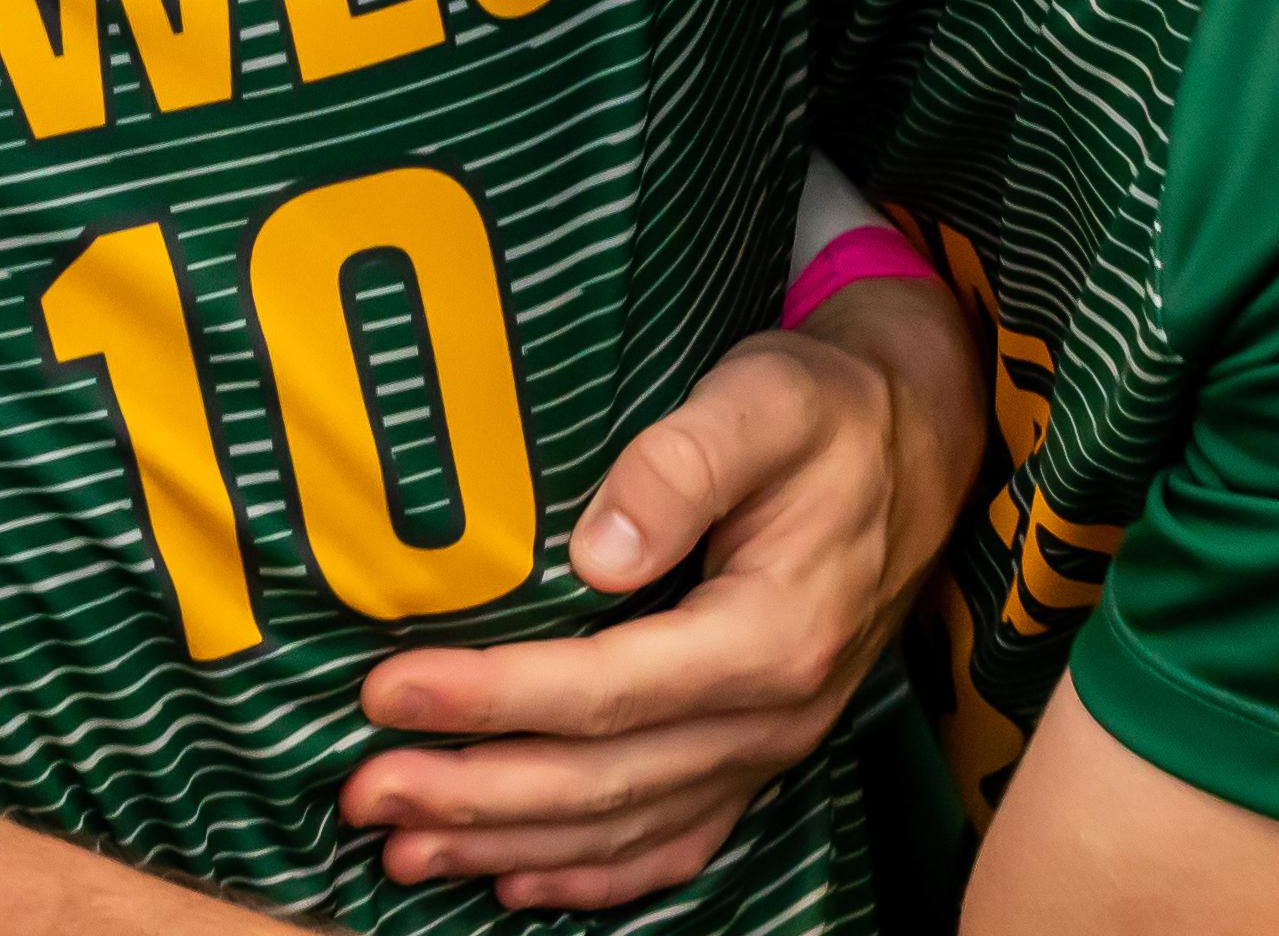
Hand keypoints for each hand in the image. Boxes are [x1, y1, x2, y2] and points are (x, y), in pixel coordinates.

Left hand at [346, 276, 984, 912]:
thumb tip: (593, 553)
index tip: (385, 694)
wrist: (917, 443)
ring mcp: (769, 748)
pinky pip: (675, 840)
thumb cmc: (824, 412)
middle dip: (473, 795)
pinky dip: (594, 872)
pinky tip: (516, 877)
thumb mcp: (761, 402)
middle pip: (603, 780)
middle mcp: (774, 716)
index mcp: (770, 636)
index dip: (489, 700)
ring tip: (404, 850)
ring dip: (510, 843)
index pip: (605, 690)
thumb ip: (680, 467)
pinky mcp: (758, 752)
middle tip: (361, 796)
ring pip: (627, 825)